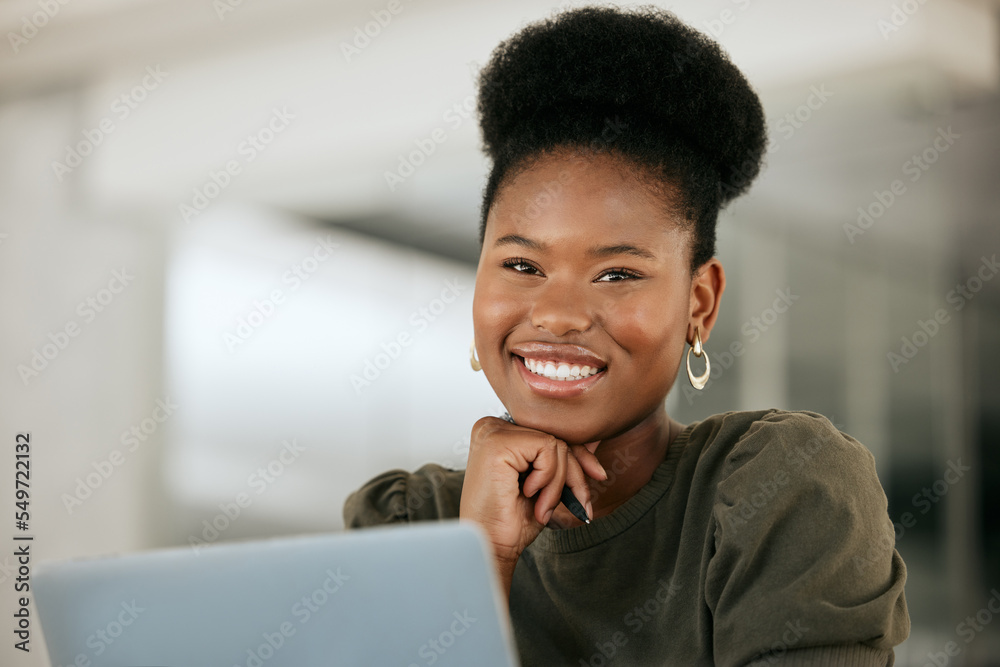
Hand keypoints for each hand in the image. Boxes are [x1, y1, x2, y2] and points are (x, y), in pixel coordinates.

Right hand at [459, 416, 606, 596]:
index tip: (598, 475)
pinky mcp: (498, 443)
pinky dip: (548, 477)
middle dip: (574, 473)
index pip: (550, 433)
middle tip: (578, 504)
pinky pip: (547, 448)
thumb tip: (594, 446)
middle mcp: (492, 427)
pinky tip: (528, 493)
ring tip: (542, 507)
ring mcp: (493, 432)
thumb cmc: (511, 520)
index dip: (578, 456)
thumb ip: (560, 459)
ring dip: (558, 483)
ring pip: (555, 444)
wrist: (492, 546)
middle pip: (555, 436)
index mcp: (499, 433)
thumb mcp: (544, 483)